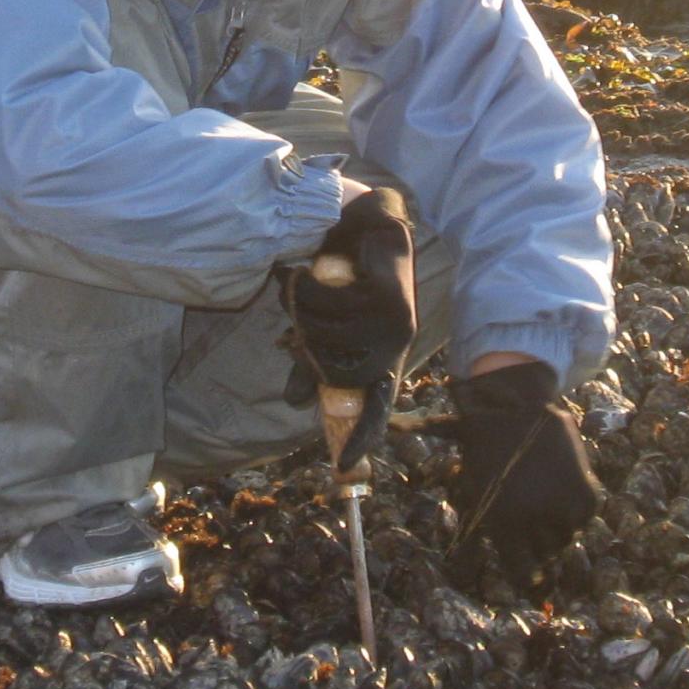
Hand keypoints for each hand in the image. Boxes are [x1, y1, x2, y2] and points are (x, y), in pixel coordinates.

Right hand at [278, 189, 415, 464]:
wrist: (366, 221)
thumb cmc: (346, 275)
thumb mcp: (328, 322)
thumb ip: (312, 360)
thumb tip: (292, 400)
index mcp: (383, 358)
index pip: (376, 407)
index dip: (360, 437)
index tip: (345, 466)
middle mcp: (394, 345)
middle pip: (332, 370)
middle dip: (303, 343)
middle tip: (295, 313)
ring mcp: (395, 322)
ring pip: (325, 335)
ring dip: (302, 309)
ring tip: (306, 285)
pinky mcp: (387, 295)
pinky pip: (327, 305)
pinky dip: (307, 287)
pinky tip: (311, 271)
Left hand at [446, 362, 601, 585]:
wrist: (520, 402)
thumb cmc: (483, 433)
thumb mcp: (458, 455)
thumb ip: (435, 461)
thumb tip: (393, 428)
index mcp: (499, 520)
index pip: (518, 572)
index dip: (522, 574)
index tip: (526, 576)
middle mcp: (529, 519)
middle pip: (542, 556)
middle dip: (537, 544)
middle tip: (532, 515)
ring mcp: (559, 508)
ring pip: (564, 539)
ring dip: (556, 526)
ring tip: (543, 495)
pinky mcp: (585, 497)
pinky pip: (582, 519)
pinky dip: (576, 507)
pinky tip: (560, 484)